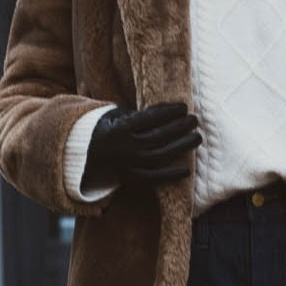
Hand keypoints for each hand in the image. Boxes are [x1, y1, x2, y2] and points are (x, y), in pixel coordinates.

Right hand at [83, 102, 201, 188]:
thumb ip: (142, 114)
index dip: (169, 112)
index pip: (151, 118)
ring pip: (161, 156)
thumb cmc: (110, 129)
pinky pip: (154, 178)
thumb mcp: (120, 115)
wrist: (88, 153)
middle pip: (159, 137)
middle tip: (194, 120)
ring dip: (182, 146)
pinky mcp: (131, 178)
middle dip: (180, 127)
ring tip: (197, 137)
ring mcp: (129, 164)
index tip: (184, 107)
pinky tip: (187, 170)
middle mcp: (126, 147)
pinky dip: (171, 175)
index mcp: (121, 128)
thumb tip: (170, 110)